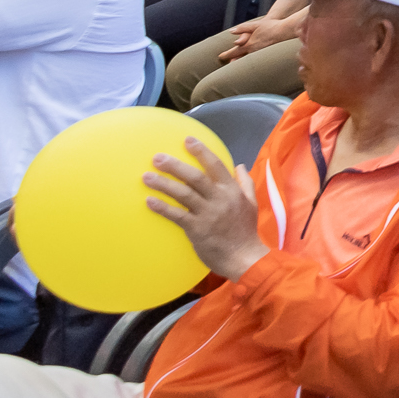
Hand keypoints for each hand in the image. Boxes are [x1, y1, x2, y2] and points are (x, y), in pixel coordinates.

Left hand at [143, 136, 265, 279]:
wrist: (244, 257)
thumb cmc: (246, 231)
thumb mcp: (252, 203)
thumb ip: (245, 183)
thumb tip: (240, 165)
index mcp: (232, 191)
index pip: (216, 166)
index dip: (201, 151)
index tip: (187, 140)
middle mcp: (219, 199)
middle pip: (195, 177)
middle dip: (175, 165)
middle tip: (157, 157)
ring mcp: (208, 214)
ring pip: (183, 194)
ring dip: (164, 184)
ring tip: (146, 176)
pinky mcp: (197, 230)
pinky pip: (177, 216)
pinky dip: (163, 208)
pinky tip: (149, 201)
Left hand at [215, 13, 300, 61]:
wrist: (285, 31)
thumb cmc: (271, 26)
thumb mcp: (254, 25)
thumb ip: (242, 28)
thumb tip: (231, 31)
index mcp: (249, 44)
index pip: (235, 51)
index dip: (227, 54)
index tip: (220, 57)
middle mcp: (254, 51)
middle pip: (240, 59)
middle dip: (233, 61)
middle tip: (227, 64)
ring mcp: (261, 54)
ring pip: (248, 60)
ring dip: (241, 62)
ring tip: (236, 64)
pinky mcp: (267, 54)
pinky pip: (256, 59)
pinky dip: (250, 61)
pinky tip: (252, 61)